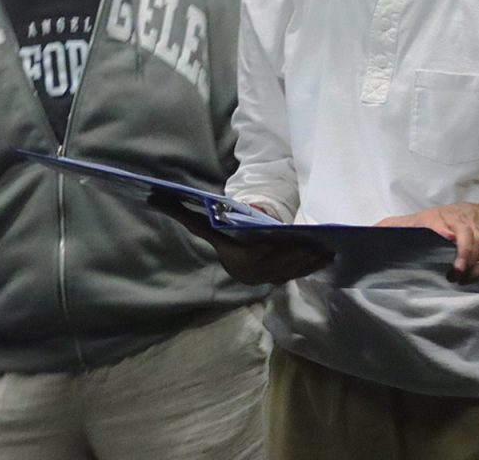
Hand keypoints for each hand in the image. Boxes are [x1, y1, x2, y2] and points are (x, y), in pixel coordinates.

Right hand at [149, 193, 332, 285]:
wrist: (237, 257)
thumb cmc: (223, 235)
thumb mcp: (204, 224)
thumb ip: (180, 211)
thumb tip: (151, 196)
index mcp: (235, 260)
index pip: (258, 256)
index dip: (276, 250)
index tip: (290, 242)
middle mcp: (251, 274)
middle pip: (279, 264)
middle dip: (298, 255)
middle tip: (317, 242)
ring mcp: (266, 280)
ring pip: (291, 271)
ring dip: (309, 262)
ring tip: (327, 250)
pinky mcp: (280, 281)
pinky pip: (297, 274)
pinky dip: (311, 267)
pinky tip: (326, 257)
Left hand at [376, 204, 478, 283]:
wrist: (471, 213)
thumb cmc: (435, 221)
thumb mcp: (411, 221)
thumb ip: (390, 226)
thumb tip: (369, 233)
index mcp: (435, 218)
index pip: (438, 221)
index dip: (442, 228)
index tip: (445, 237)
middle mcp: (458, 221)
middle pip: (465, 234)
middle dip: (463, 255)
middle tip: (454, 275)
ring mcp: (475, 230)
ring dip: (473, 265)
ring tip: (461, 281)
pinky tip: (471, 280)